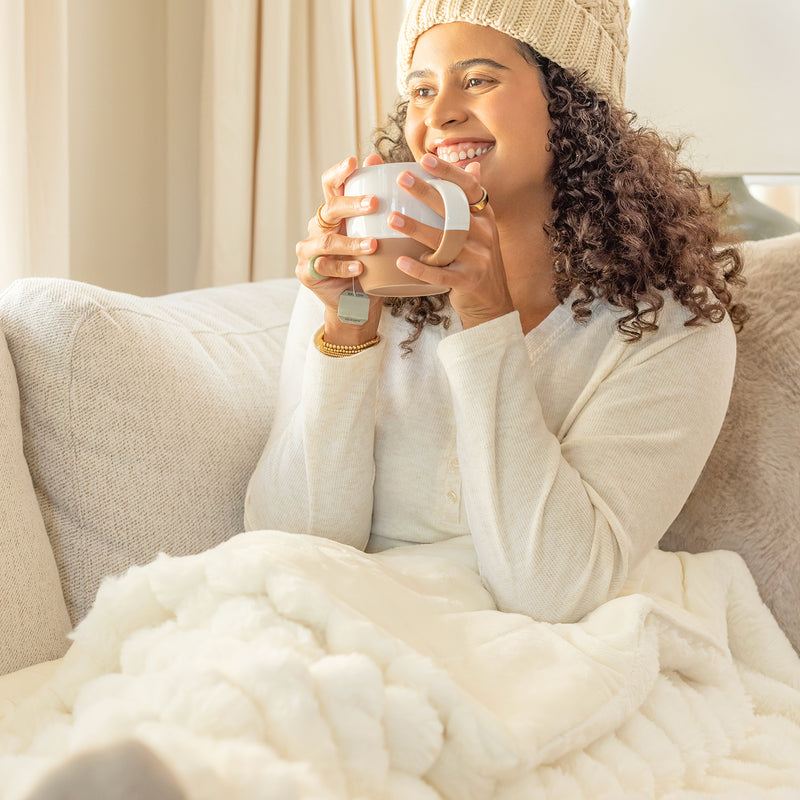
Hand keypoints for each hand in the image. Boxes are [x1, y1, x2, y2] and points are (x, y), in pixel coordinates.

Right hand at [295, 155, 384, 342]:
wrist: (358, 303)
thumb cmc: (370, 265)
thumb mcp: (376, 234)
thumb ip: (375, 203)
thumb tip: (378, 160)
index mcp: (333, 214)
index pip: (331, 186)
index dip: (339, 172)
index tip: (354, 161)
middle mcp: (317, 228)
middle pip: (330, 210)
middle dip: (352, 205)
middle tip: (375, 203)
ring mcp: (308, 250)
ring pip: (328, 241)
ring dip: (352, 242)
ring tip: (373, 245)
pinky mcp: (306, 272)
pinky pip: (324, 267)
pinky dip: (344, 267)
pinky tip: (360, 268)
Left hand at [388, 154, 513, 328]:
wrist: (492, 303)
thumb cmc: (478, 261)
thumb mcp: (482, 230)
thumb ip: (473, 201)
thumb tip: (472, 165)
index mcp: (484, 217)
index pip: (469, 188)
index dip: (448, 172)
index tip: (425, 159)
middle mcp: (484, 234)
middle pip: (453, 209)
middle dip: (426, 193)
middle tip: (401, 179)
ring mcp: (477, 258)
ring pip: (445, 240)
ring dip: (416, 228)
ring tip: (391, 219)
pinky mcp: (467, 281)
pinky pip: (440, 274)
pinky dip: (420, 269)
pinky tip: (400, 262)